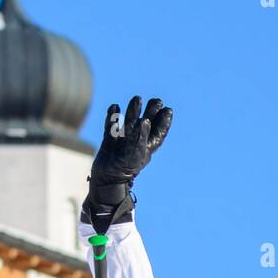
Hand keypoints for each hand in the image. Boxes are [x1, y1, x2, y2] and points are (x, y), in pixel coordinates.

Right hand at [85, 96, 173, 229]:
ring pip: (129, 122)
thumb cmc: (126, 166)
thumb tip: (146, 120)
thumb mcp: (138, 150)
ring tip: (138, 99)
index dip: (164, 122)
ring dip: (133, 110)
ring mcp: (122, 141)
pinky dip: (112, 117)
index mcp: (147, 147)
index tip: (169, 110)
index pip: (158, 133)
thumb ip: (142, 135)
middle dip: (151, 112)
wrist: (108, 178)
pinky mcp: (109, 141)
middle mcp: (136, 142)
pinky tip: (115, 107)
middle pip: (146, 124)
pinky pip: (111, 126)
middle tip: (157, 101)